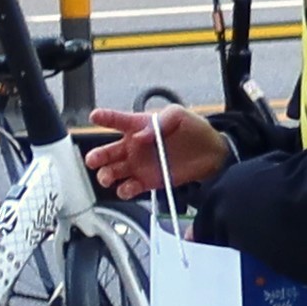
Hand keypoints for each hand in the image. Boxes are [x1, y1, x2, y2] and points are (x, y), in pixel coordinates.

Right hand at [83, 107, 225, 202]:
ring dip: (105, 176)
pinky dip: (124, 191)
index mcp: (138, 126)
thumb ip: (162, 119)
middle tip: (94, 160)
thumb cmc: (193, 130)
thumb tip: (140, 135)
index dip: (105, 117)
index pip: (117, 120)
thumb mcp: (180, 115)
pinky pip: (128, 188)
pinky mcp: (146, 182)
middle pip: (106, 152)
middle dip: (95, 157)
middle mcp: (132, 146)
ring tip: (109, 178)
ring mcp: (137, 165)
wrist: (212, 153)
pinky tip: (128, 188)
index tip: (95, 116)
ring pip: (111, 172)